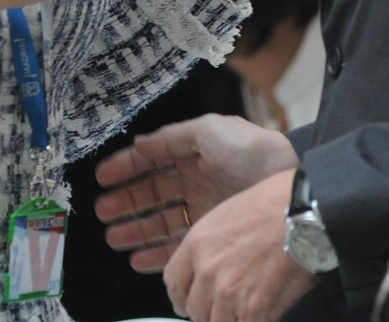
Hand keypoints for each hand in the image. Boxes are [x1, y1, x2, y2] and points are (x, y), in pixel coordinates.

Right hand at [95, 114, 298, 270]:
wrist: (286, 181)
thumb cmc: (251, 150)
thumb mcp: (208, 131)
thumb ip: (171, 138)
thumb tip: (139, 144)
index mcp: (192, 154)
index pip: (151, 162)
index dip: (126, 169)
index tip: (102, 178)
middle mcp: (195, 182)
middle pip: (152, 195)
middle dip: (126, 204)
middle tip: (103, 213)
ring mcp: (203, 210)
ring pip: (160, 223)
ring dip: (137, 230)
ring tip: (115, 238)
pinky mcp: (213, 236)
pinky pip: (178, 248)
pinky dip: (157, 255)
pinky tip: (139, 258)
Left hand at [163, 169, 317, 321]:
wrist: (305, 213)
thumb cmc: (274, 205)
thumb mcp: (228, 215)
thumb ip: (212, 245)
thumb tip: (213, 268)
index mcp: (197, 244)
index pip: (173, 283)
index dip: (180, 298)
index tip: (188, 304)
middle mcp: (207, 271)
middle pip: (194, 310)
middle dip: (208, 312)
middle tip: (225, 309)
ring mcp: (228, 293)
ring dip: (230, 320)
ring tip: (246, 311)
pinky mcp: (254, 310)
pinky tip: (264, 314)